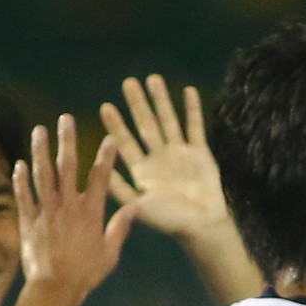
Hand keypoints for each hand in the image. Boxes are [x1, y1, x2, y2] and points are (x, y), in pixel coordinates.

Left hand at [14, 115, 134, 300]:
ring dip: (40, 151)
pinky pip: (24, 195)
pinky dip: (21, 179)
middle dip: (67, 140)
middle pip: (67, 166)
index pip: (100, 177)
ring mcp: (46, 211)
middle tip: (65, 119)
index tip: (109, 139)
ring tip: (39, 131)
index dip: (106, 156)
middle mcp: (68, 206)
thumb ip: (120, 228)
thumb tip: (133, 208)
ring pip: (42, 175)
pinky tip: (19, 164)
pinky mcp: (28, 221)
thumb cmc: (86, 274)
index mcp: (90, 213)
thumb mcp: (110, 254)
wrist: (55, 288)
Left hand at [101, 76, 231, 246]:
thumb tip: (101, 174)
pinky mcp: (200, 153)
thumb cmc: (172, 221)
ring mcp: (179, 153)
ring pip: (168, 121)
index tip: (106, 106)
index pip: (126, 142)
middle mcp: (159, 158)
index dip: (116, 125)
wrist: (204, 226)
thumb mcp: (142, 208)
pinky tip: (188, 91)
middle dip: (137, 104)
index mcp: (143, 170)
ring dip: (161, 100)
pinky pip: (195, 127)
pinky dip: (192, 109)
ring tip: (153, 79)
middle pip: (146, 125)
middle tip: (128, 83)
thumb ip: (122, 190)